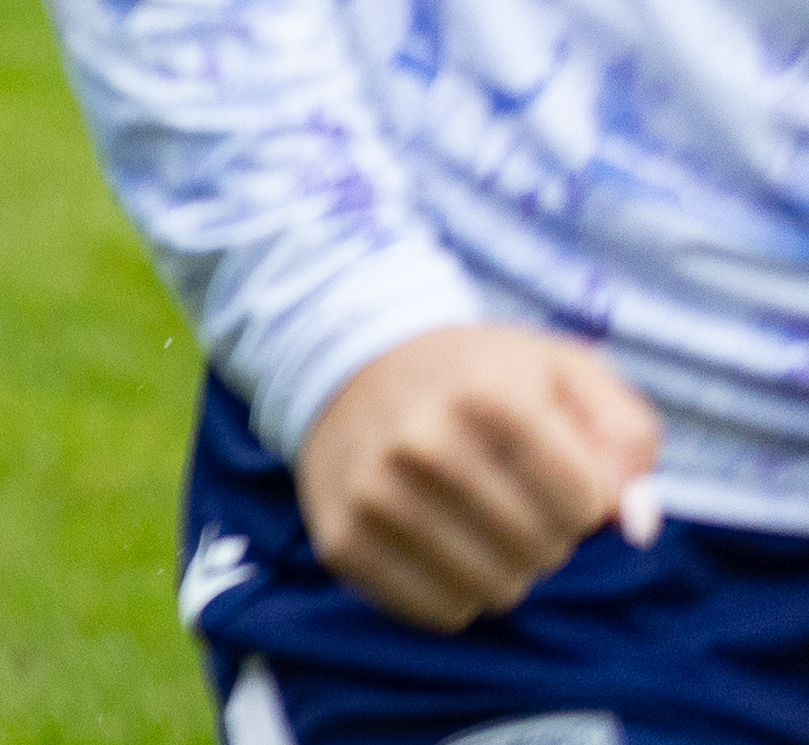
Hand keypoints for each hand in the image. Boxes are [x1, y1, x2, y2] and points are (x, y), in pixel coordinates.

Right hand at [300, 324, 664, 628]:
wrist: (349, 367)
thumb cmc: (481, 378)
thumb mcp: (567, 373)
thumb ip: (628, 438)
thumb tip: (637, 527)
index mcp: (484, 394)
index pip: (585, 504)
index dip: (586, 496)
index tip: (557, 466)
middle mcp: (421, 443)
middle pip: (543, 551)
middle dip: (548, 534)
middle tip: (515, 496)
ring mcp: (374, 495)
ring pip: (495, 590)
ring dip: (505, 569)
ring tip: (480, 523)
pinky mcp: (342, 540)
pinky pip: (438, 612)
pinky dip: (456, 593)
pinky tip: (441, 547)